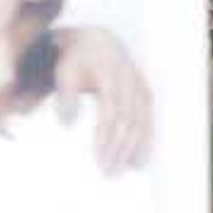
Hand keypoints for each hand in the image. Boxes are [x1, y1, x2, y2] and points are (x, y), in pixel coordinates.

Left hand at [49, 25, 157, 173]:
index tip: (99, 160)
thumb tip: (67, 124)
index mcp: (109, 73)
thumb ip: (66, 96)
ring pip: (141, 119)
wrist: (92, 39)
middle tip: (111, 173)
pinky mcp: (142, 88)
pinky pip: (148, 115)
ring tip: (130, 170)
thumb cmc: (75, 59)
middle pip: (128, 119)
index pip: (110, 112)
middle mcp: (128, 79)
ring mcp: (138, 83)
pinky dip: (147, 136)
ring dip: (136, 146)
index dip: (106, 137)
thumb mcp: (64, 72)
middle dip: (121, 148)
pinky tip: (142, 155)